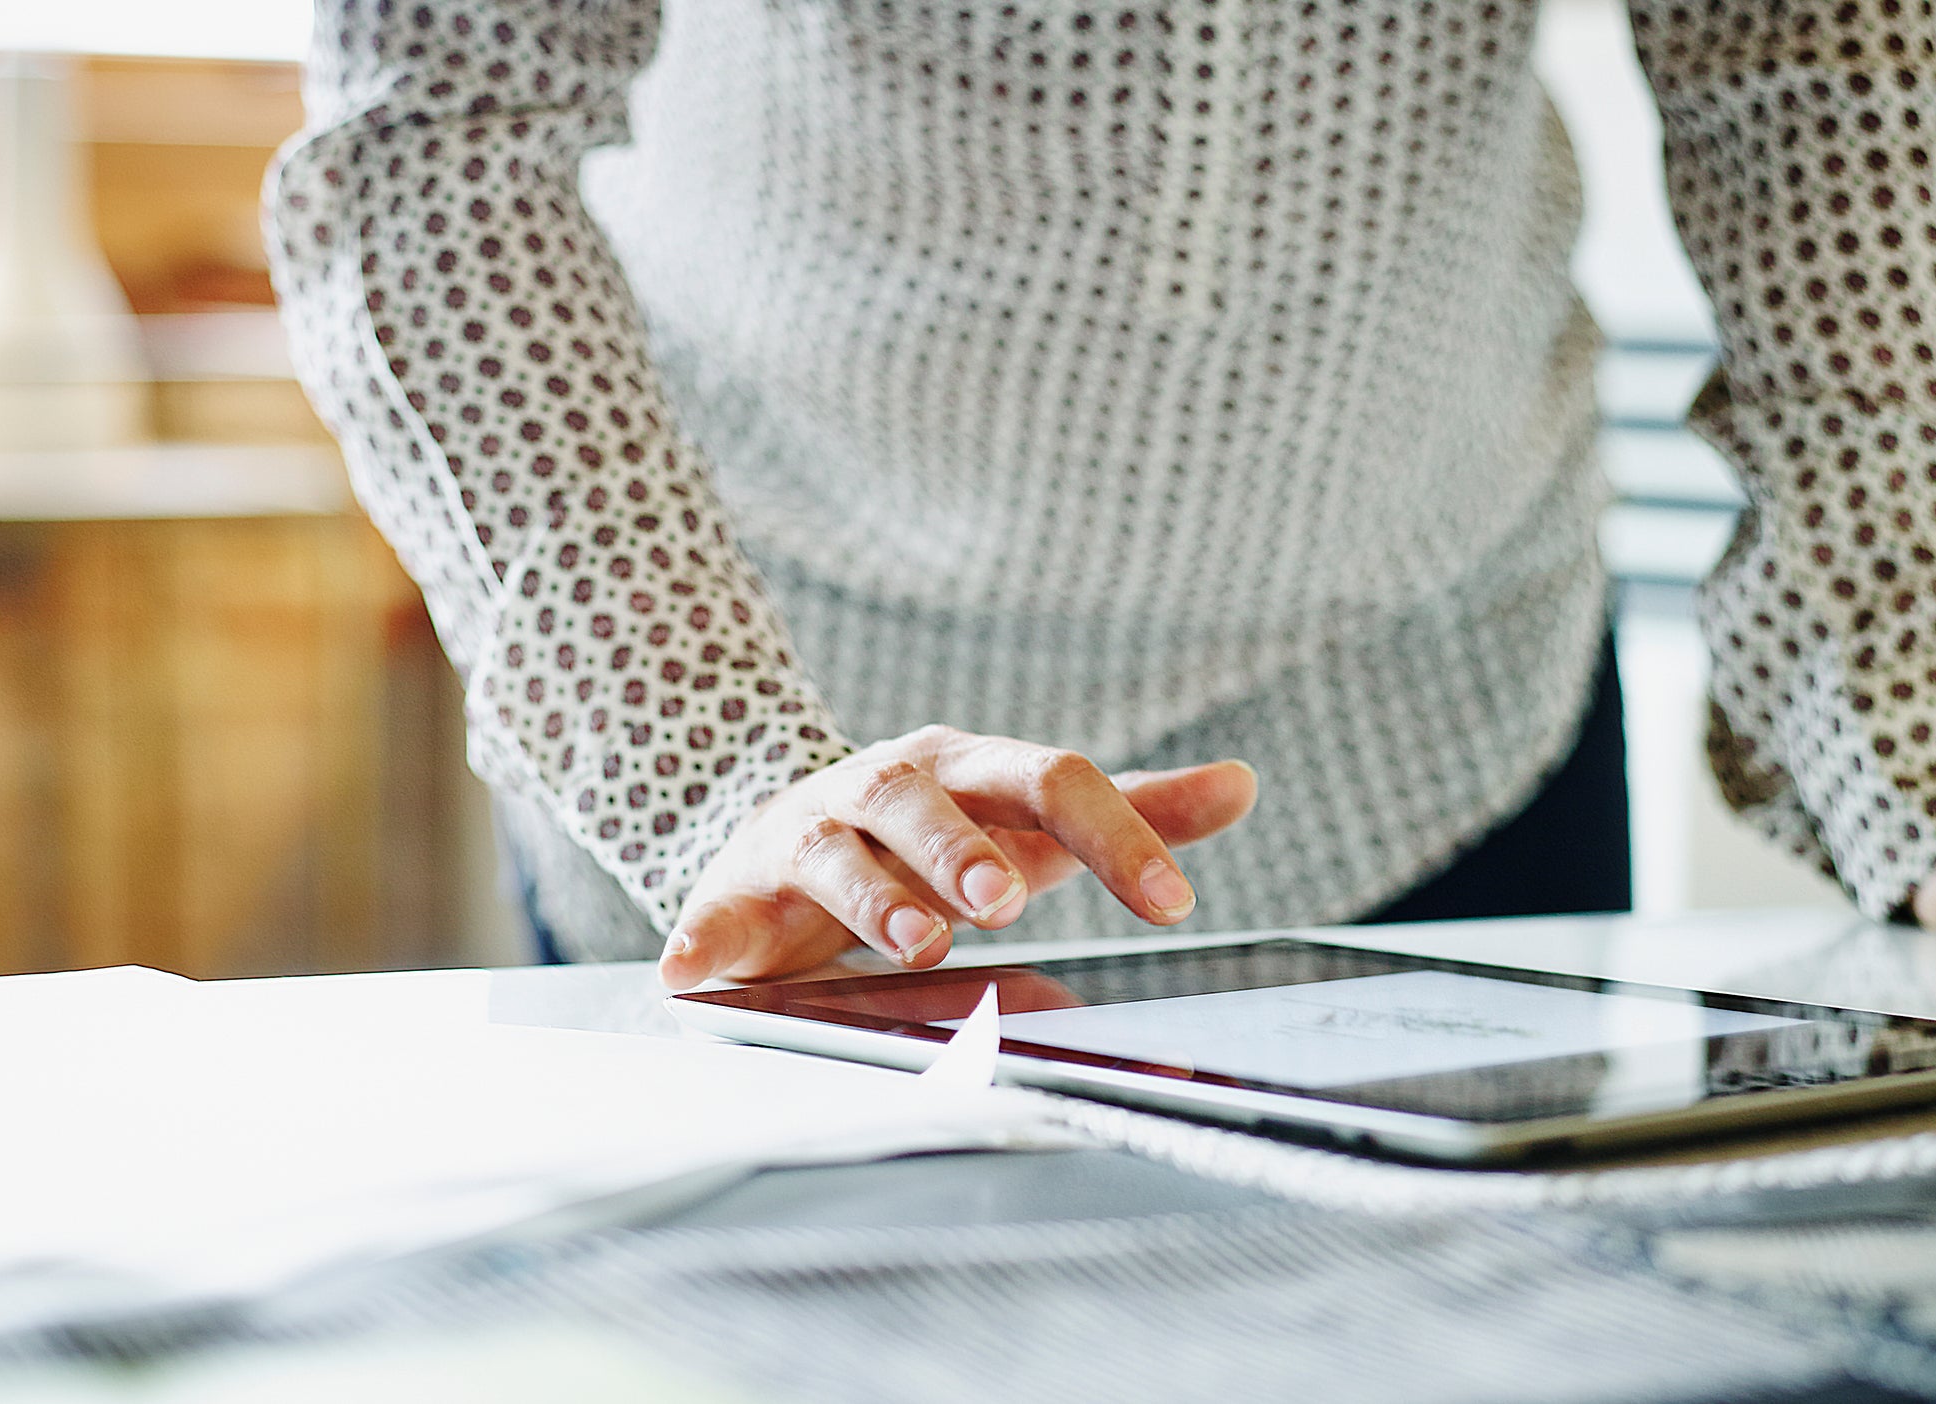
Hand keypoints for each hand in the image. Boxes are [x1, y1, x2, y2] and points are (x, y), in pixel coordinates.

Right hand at [658, 725, 1258, 987]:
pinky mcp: (737, 896)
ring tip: (919, 940)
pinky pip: (716, 918)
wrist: (784, 832)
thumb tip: (1243, 783)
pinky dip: (703, 948)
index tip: (1173, 901)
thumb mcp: (1032, 821)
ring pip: (836, 851)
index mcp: (964, 770)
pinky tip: (692, 977)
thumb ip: (1135, 810)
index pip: (1047, 781)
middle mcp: (882, 789)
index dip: (1114, 837)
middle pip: (923, 800)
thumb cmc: (935, 837)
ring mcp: (805, 838)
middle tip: (1006, 897)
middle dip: (962, 846)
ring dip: (872, 895)